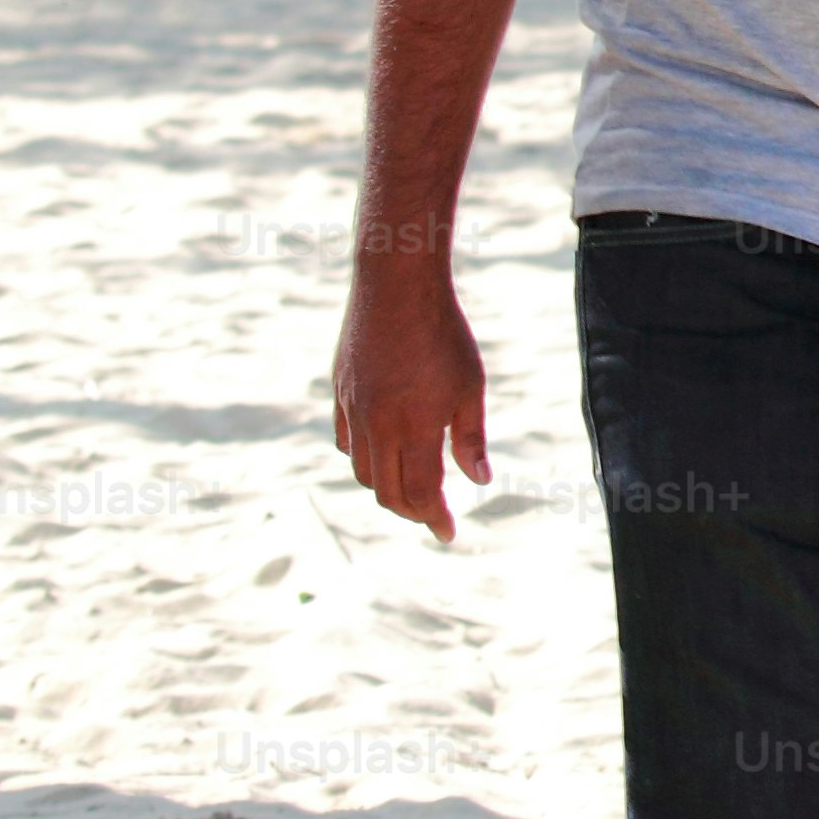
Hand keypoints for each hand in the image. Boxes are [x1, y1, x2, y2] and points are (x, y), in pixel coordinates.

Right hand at [334, 274, 491, 543]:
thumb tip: (477, 481)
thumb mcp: (469, 386)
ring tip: (411, 487)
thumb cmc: (443, 334)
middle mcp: (377, 426)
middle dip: (412, 511)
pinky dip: (364, 459)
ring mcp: (353, 410)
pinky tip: (383, 454)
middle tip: (434, 514)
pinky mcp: (340, 393)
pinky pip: (346, 442)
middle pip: (387, 492)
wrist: (395, 286)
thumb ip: (470, 438)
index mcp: (414, 428)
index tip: (448, 533)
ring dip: (386, 488)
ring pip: (363, 471)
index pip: (422, 494)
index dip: (435, 519)